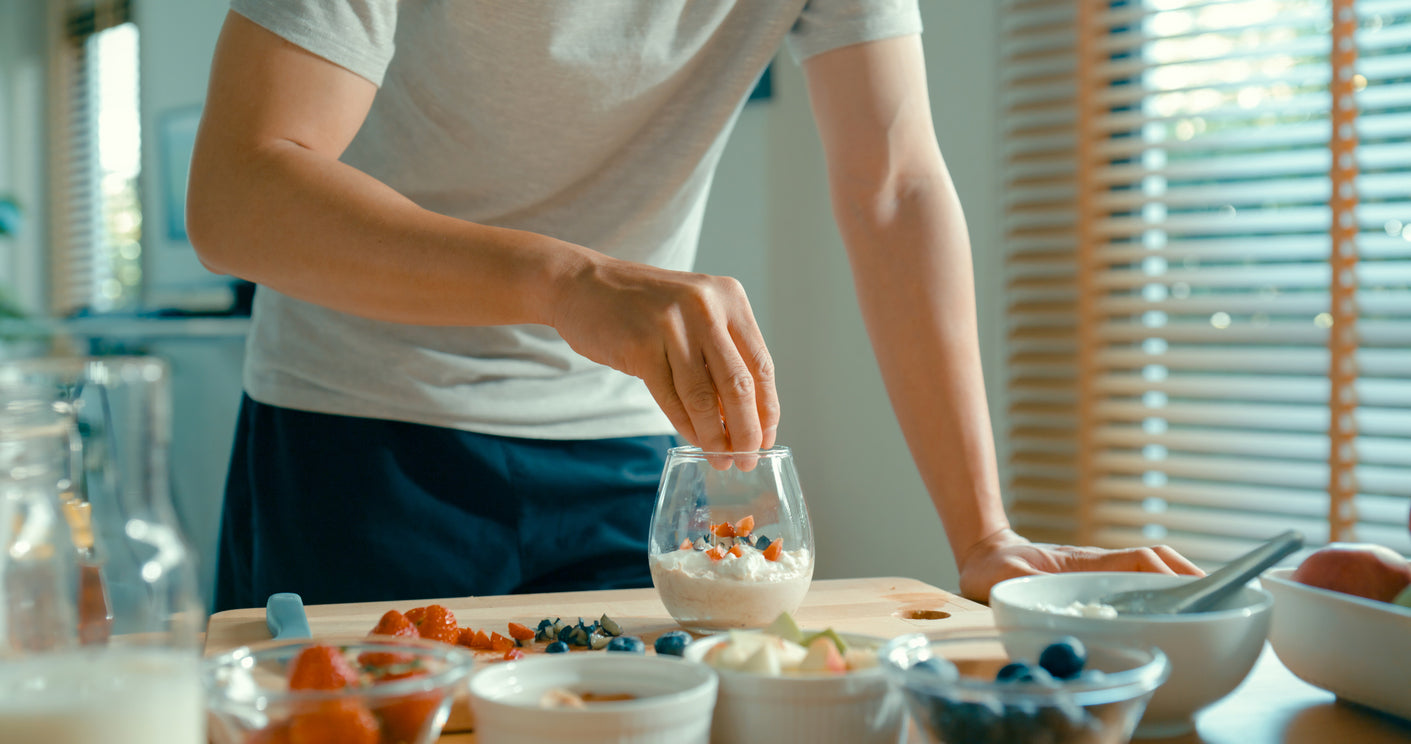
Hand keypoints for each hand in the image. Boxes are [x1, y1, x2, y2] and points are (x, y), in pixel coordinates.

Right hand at [551, 254, 778, 455]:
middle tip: (747, 458)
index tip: (766, 437)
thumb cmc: (645, 307)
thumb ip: (722, 353)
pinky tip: (694, 439)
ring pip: (703, 397)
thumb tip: (746, 416)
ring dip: (715, 436)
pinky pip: (671, 398)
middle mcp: (705, 307)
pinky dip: (686, 425)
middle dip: (746, 430)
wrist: (584, 285)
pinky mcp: (640, 345)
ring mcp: (672, 325)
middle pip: (738, 384)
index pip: (760, 364)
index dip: (767, 408)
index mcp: (729, 297)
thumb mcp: (695, 313)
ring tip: (720, 458)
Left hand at [957, 528, 1204, 602]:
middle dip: (1189, 577)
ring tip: (1211, 609)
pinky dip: (1164, 594)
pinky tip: (1177, 615)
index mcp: (1085, 563)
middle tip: (1221, 599)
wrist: (987, 554)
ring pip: (1152, 572)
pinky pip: (1139, 585)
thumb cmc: (994, 569)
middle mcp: (1100, 565)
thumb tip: (1039, 596)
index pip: (1139, 560)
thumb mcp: (1004, 579)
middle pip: (1156, 563)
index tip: (1188, 591)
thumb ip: (1019, 585)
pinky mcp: (1099, 583)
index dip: (1166, 573)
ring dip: (1182, 584)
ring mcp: (1102, 573)